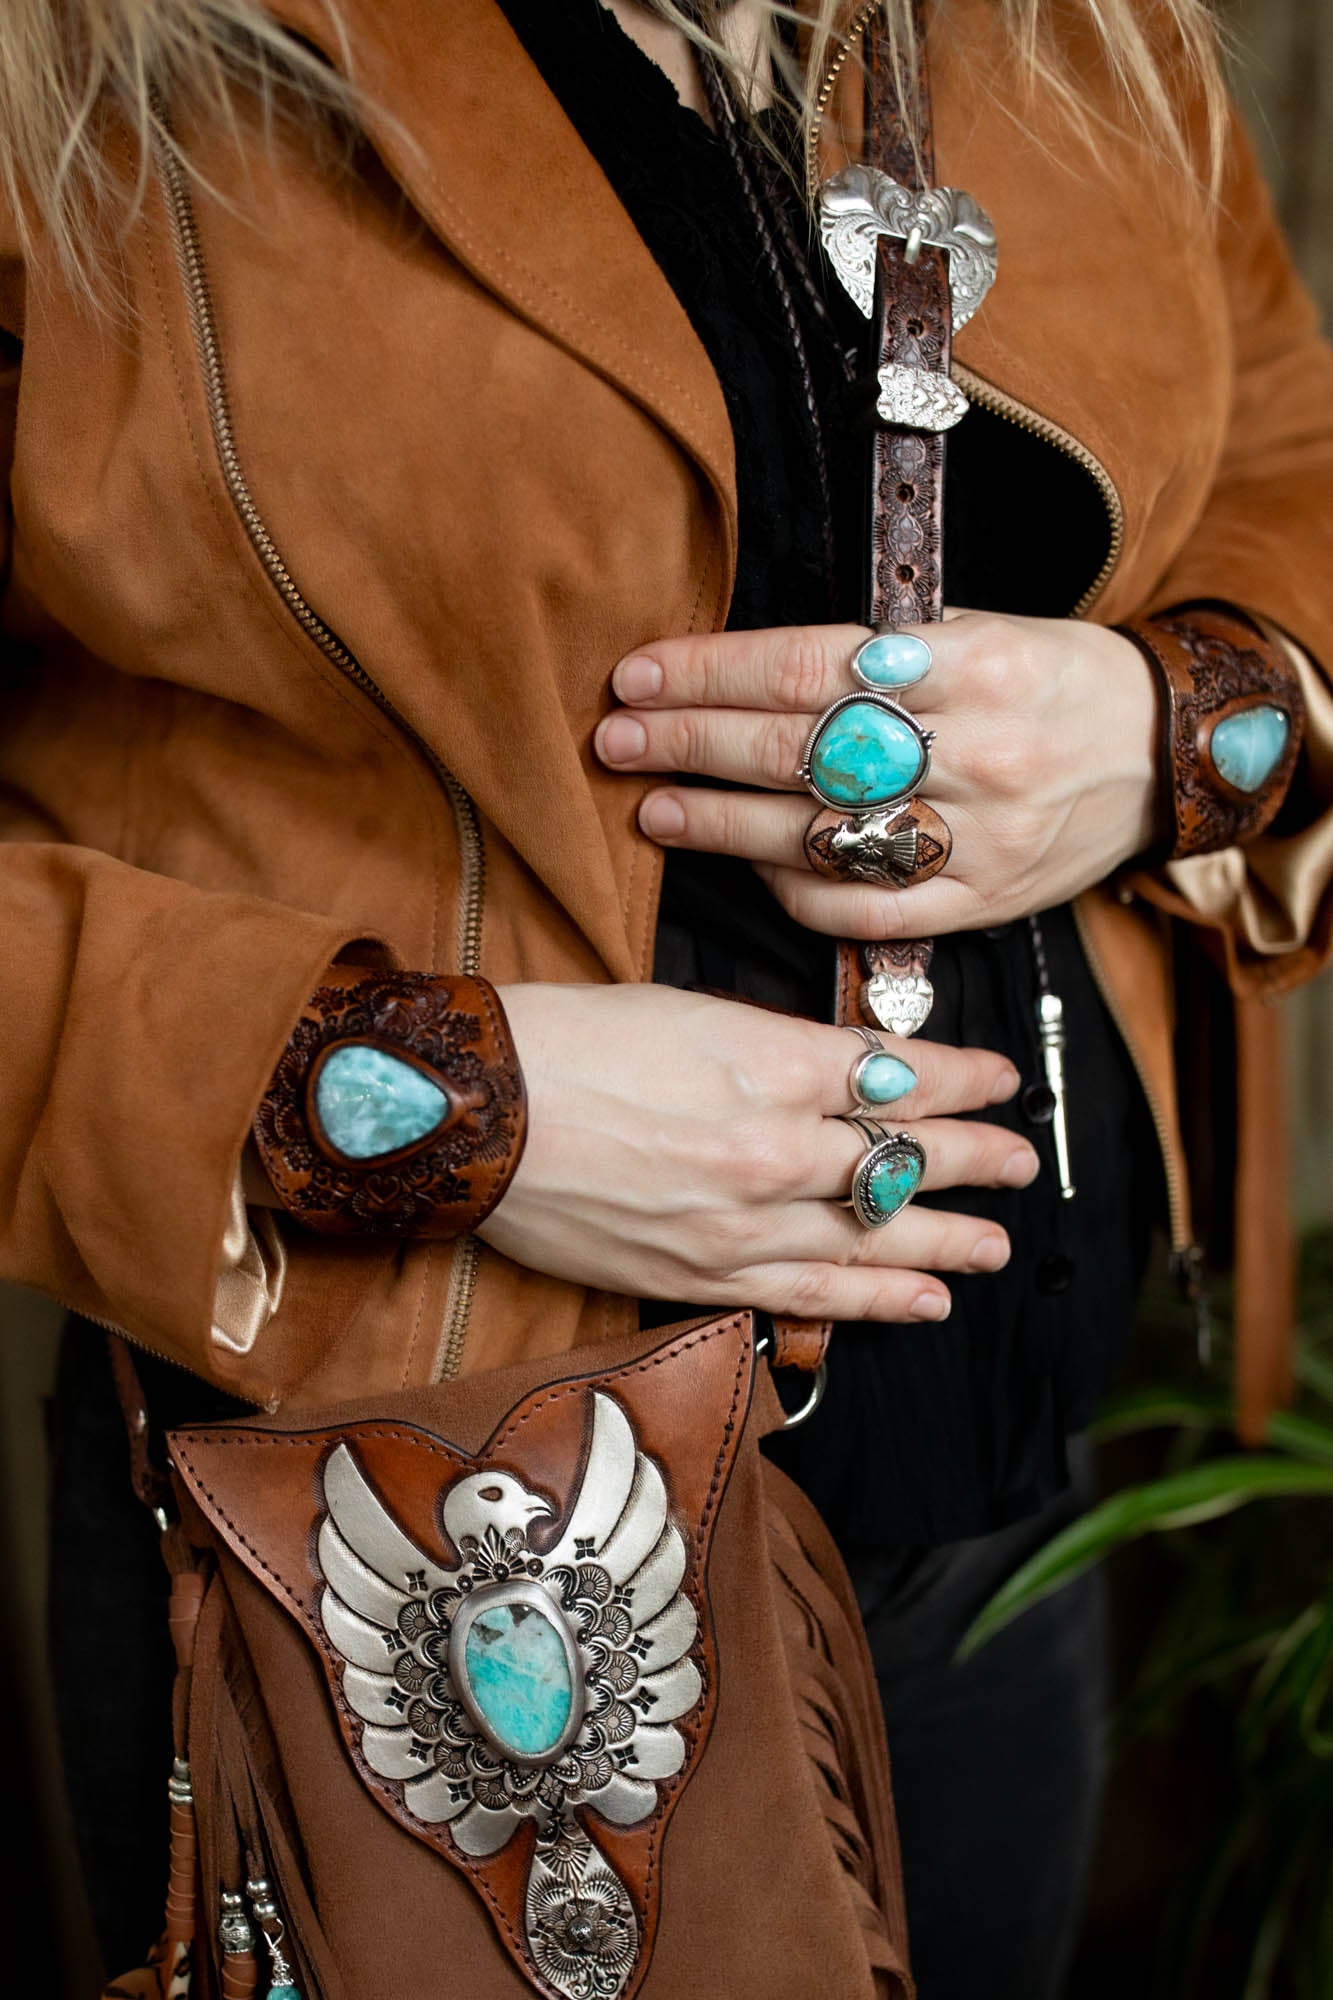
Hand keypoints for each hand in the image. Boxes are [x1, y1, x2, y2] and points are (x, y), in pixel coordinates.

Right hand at [478, 984, 1037, 1323]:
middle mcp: (774, 1148)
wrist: (475, 1112)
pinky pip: (811, 1297)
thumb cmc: (571, 1040)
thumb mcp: (692, 1009)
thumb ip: (781, 1049)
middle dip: (975, 1162)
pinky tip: (925, 1303)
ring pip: (872, 1237)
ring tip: (995, 1245)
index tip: (1002, 1085)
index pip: (903, 1078)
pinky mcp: (702, 1274)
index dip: (966, 1084)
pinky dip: (876, 1301)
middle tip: (1022, 1165)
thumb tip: (847, 1075)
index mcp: (773, 1063)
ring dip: (946, 1240)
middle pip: (903, 1160)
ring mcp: (741, 1222)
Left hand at [593, 611, 1159, 936]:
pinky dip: (793, 890)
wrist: (1163, 753)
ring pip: (821, 839)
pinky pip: (862, 910)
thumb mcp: (983, 627)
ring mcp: (979, 839)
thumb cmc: (1054, 678)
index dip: (712, 672)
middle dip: (692, 744)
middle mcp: (977, 753)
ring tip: (652, 808)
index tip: (639, 674)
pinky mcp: (980, 904)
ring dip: (720, 824)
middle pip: (801, 752)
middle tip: (615, 739)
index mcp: (975, 664)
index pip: (811, 665)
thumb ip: (879, 649)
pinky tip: (745, 866)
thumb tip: (746, 666)